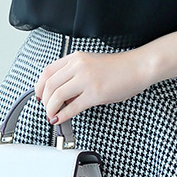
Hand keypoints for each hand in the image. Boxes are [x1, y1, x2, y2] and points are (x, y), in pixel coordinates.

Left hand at [34, 50, 150, 125]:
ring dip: (50, 109)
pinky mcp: (95, 94)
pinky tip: (60, 119)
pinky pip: (71, 107)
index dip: (39, 86)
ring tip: (52, 115)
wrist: (137, 67)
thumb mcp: (91, 64)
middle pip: (49, 85)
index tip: (38, 96)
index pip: (48, 71)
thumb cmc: (118, 67)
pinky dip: (62, 116)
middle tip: (46, 108)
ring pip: (56, 96)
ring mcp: (86, 80)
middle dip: (43, 100)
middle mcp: (78, 66)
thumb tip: (60, 94)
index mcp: (76, 57)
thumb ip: (75, 74)